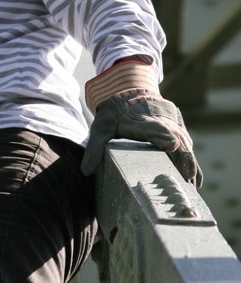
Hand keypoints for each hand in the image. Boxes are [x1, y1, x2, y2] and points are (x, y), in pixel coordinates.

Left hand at [81, 88, 201, 185]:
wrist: (128, 93)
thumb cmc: (113, 115)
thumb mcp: (100, 128)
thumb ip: (94, 148)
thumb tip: (86, 171)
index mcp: (140, 121)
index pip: (152, 127)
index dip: (161, 135)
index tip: (172, 144)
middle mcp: (161, 122)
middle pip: (176, 141)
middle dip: (182, 161)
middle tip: (185, 184)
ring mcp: (172, 126)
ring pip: (185, 146)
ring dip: (189, 166)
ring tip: (190, 188)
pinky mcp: (178, 130)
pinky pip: (188, 147)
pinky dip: (192, 163)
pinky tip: (196, 181)